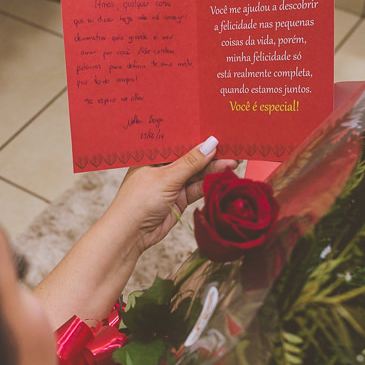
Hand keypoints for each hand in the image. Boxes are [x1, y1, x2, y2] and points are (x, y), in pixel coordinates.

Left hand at [33, 136, 236, 327]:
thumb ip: (191, 162)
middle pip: (189, 157)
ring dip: (213, 169)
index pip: (177, 141)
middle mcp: (161, 168)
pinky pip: (197, 188)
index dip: (196, 136)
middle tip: (232, 147)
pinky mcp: (178, 199)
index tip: (217, 130)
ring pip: (196, 173)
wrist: (130, 235)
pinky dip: (210, 183)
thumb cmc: (138, 201)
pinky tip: (224, 175)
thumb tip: (211, 143)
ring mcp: (171, 184)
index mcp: (152, 155)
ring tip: (234, 161)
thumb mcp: (166, 178)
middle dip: (209, 154)